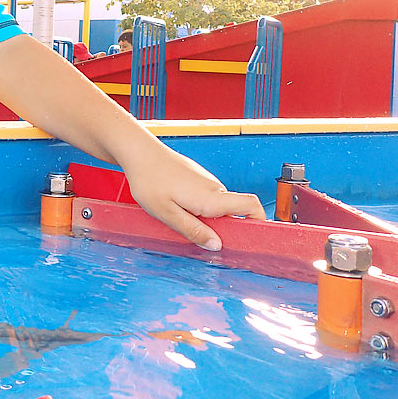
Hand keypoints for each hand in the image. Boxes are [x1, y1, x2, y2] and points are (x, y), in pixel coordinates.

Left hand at [124, 142, 264, 250]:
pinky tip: (177, 209)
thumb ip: (193, 230)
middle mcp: (214, 188)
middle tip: (202, 239)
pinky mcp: (197, 178)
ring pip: (217, 206)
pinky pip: (206, 198)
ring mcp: (206, 181)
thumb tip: (216, 246)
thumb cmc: (150, 180)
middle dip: (225, 229)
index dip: (258, 222)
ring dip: (208, 218)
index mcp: (212, 198)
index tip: (250, 238)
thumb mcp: (167, 213)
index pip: (251, 206)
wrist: (139, 152)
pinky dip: (199, 208)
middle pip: (234, 212)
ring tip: (182, 222)